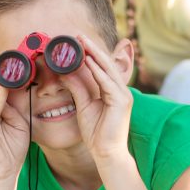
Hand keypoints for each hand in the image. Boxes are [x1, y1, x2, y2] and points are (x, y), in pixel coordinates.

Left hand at [60, 36, 134, 162]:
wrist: (106, 153)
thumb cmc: (97, 134)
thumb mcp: (83, 106)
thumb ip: (77, 88)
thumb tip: (66, 72)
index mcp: (113, 91)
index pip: (101, 68)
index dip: (90, 54)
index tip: (77, 42)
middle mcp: (121, 90)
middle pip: (106, 64)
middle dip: (92, 49)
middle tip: (78, 36)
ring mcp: (124, 95)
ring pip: (107, 70)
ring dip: (94, 55)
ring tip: (82, 42)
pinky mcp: (122, 102)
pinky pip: (108, 83)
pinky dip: (98, 72)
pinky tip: (88, 62)